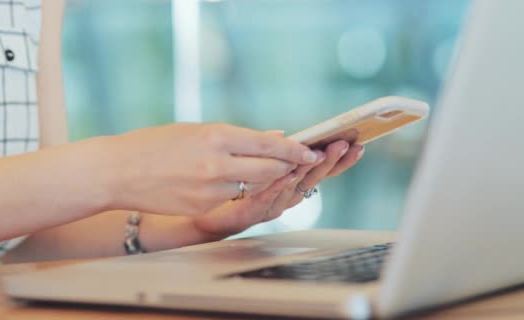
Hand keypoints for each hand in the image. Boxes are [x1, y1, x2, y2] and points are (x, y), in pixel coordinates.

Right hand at [90, 123, 317, 215]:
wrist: (118, 172)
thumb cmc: (155, 144)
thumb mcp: (195, 130)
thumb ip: (236, 137)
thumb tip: (272, 135)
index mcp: (216, 136)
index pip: (268, 144)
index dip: (293, 149)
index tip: (310, 150)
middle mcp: (217, 164)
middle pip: (270, 169)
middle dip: (287, 167)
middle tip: (298, 163)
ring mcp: (210, 190)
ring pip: (252, 186)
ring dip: (261, 179)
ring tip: (261, 169)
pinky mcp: (202, 208)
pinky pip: (230, 198)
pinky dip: (234, 190)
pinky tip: (223, 182)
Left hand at [191, 140, 362, 237]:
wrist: (197, 213)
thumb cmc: (225, 189)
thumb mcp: (248, 164)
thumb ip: (266, 153)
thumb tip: (283, 134)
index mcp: (286, 183)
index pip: (317, 169)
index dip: (337, 158)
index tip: (356, 143)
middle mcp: (282, 196)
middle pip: (313, 178)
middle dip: (331, 161)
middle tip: (347, 145)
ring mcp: (267, 206)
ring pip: (294, 189)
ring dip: (310, 171)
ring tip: (323, 154)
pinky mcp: (248, 213)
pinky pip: (267, 198)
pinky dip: (279, 186)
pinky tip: (288, 174)